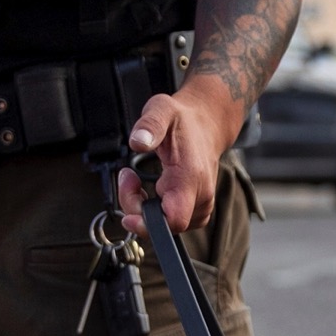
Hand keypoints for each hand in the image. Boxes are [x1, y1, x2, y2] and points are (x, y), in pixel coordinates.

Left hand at [117, 76, 238, 233]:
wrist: (206, 124)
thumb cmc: (183, 120)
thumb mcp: (162, 110)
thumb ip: (150, 125)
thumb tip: (138, 141)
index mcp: (191, 176)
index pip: (174, 219)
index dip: (148, 224)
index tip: (128, 215)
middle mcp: (201, 195)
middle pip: (164, 224)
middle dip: (137, 207)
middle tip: (128, 178)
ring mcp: (202, 204)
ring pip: (166, 225)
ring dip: (143, 208)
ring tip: (138, 180)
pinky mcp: (198, 209)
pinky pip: (172, 222)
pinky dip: (156, 211)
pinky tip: (152, 191)